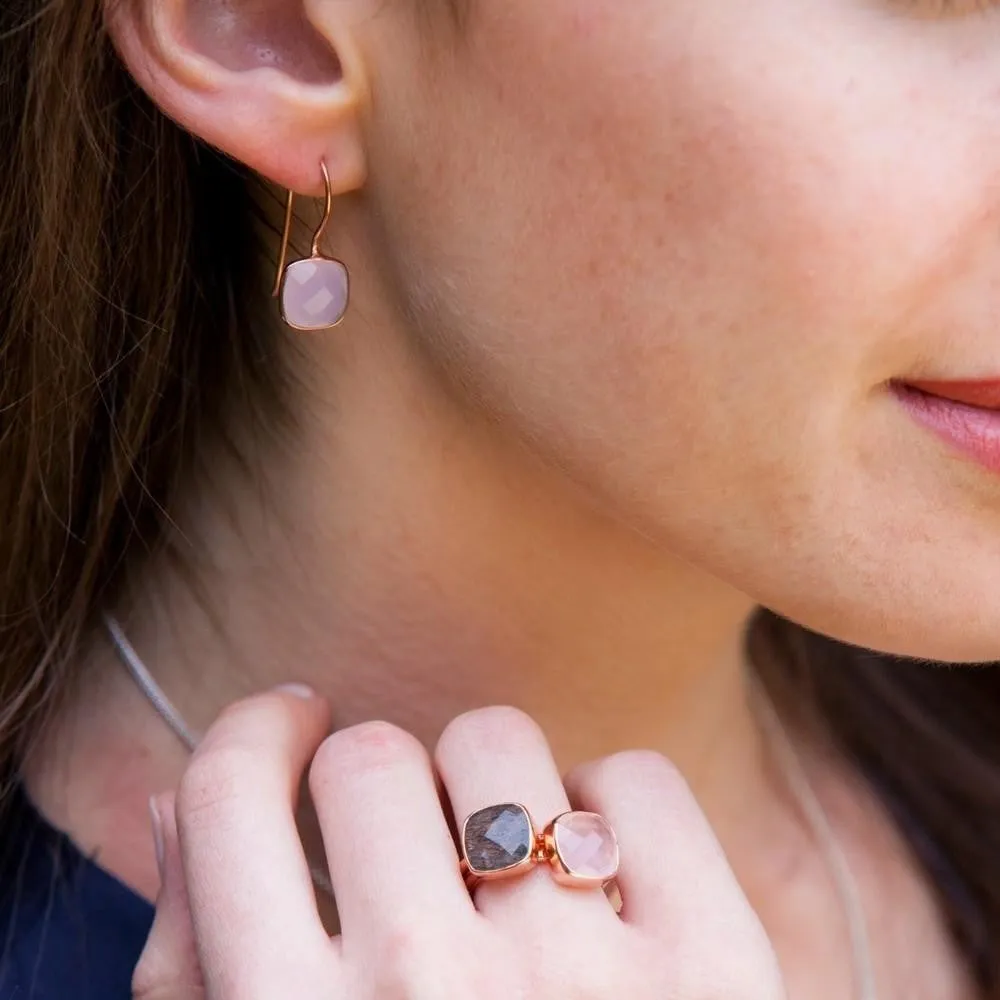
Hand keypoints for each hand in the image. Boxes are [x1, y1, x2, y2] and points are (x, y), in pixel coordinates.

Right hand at [133, 691, 785, 998]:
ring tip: (504, 873)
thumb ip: (197, 962)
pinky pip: (630, 778)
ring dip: (490, 787)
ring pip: (496, 740)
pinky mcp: (712, 966)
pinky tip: (598, 888)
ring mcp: (577, 980)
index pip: (231, 794)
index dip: (255, 733)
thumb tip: (177, 800)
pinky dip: (609, 808)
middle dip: (379, 780)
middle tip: (409, 838)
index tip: (290, 724)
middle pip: (370, 756)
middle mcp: (424, 997)